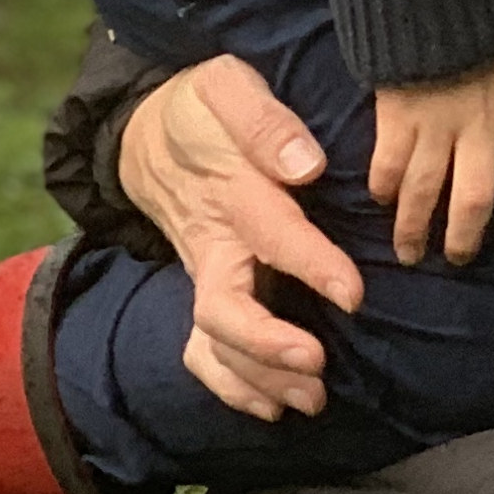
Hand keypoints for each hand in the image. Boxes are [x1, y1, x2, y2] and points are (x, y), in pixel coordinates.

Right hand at [118, 56, 360, 421]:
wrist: (140, 132)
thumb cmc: (201, 106)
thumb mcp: (226, 85)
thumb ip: (264, 121)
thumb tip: (306, 164)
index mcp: (229, 191)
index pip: (272, 235)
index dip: (312, 266)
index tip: (353, 294)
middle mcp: (211, 243)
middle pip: (222, 309)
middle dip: (268, 345)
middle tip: (317, 366)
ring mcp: (201, 272)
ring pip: (213, 341)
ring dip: (259, 378)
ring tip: (312, 399)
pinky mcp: (201, 289)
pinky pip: (203, 350)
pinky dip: (232, 386)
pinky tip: (273, 408)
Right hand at [369, 44, 493, 267]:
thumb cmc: (484, 37)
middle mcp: (482, 126)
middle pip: (477, 199)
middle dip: (464, 237)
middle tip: (455, 259)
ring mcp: (438, 123)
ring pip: (426, 192)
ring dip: (413, 229)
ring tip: (408, 251)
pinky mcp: (398, 116)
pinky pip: (388, 166)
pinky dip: (382, 188)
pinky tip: (379, 199)